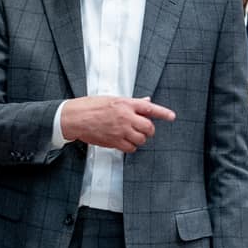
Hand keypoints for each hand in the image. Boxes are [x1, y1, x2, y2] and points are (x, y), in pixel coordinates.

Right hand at [60, 95, 175, 152]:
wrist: (75, 118)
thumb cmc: (91, 106)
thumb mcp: (113, 99)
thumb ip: (132, 103)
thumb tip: (146, 101)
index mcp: (126, 103)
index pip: (150, 108)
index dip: (163, 113)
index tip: (172, 117)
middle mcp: (126, 116)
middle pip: (149, 127)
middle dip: (148, 130)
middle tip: (143, 129)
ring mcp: (121, 130)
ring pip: (141, 139)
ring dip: (139, 139)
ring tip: (130, 135)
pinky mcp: (115, 141)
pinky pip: (131, 148)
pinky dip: (131, 147)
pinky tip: (124, 142)